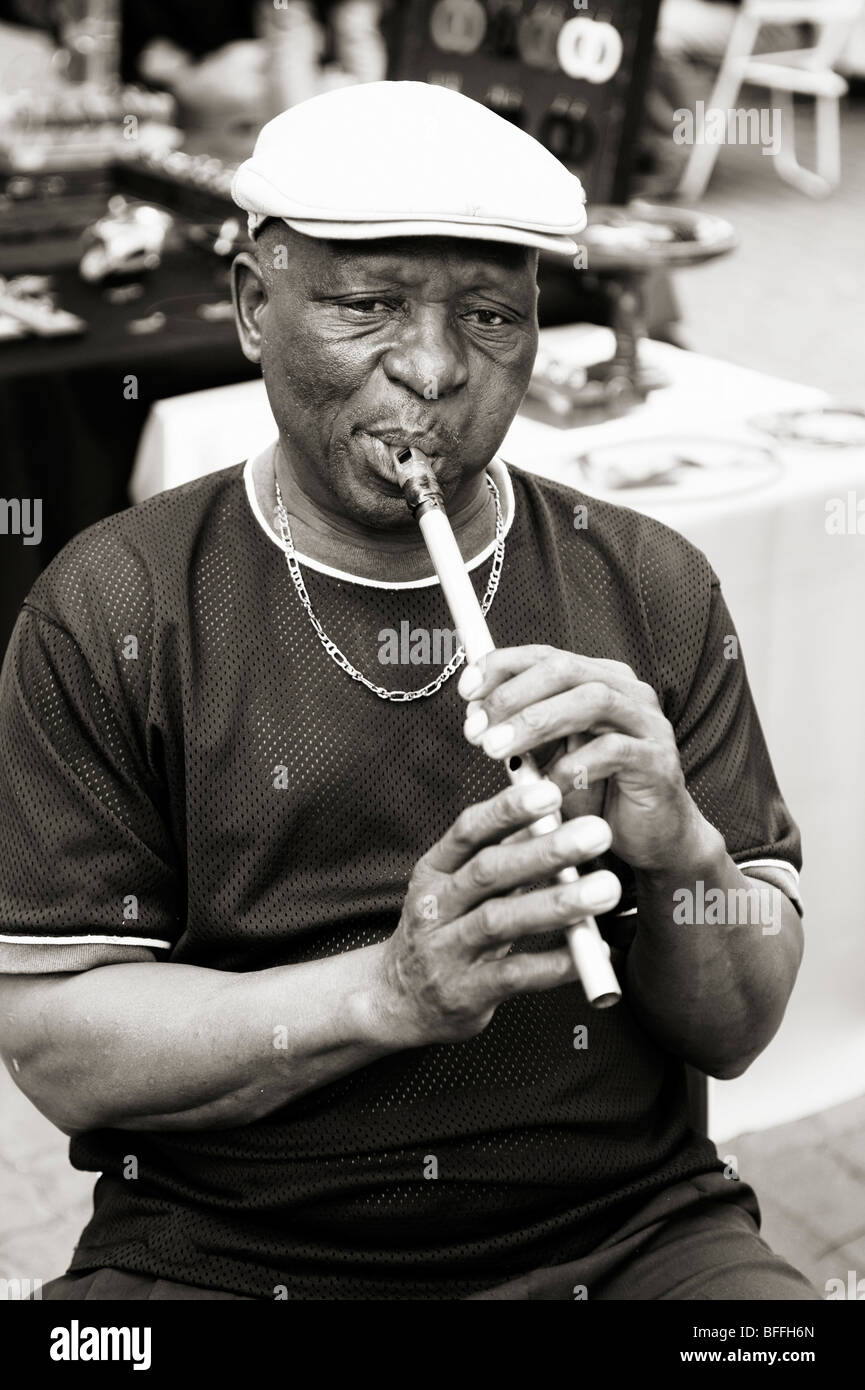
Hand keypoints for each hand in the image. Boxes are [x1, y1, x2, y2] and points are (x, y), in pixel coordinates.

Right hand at [374, 780, 619, 1046]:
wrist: (399, 1000)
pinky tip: (591, 950)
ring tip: (604, 889)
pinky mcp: (465, 992)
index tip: (550, 792)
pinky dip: (555, 963)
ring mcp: (447, 951)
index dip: (507, 810)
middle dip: (546, 850)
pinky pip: (514, 975)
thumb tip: (550, 811)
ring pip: (501, 921)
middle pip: (489, 872)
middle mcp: (435, 907)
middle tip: (597, 832)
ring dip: (557, 903)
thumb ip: (500, 853)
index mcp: (434, 872)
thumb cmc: (443, 931)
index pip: (467, 831)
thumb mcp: (456, 887)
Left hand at [458, 647, 711, 873]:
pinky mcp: (657, 761)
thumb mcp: (554, 753)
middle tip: (477, 727)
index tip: (467, 691)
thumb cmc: (600, 791)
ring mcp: (647, 724)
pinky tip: (547, 786)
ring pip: (591, 701)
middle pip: (566, 669)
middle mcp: (628, 693)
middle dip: (513, 694)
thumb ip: (525, 728)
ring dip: (535, 722)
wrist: (653, 837)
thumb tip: (476, 713)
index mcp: (602, 680)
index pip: (547, 656)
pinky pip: (612, 752)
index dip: (502, 666)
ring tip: (496, 749)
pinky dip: (572, 766)